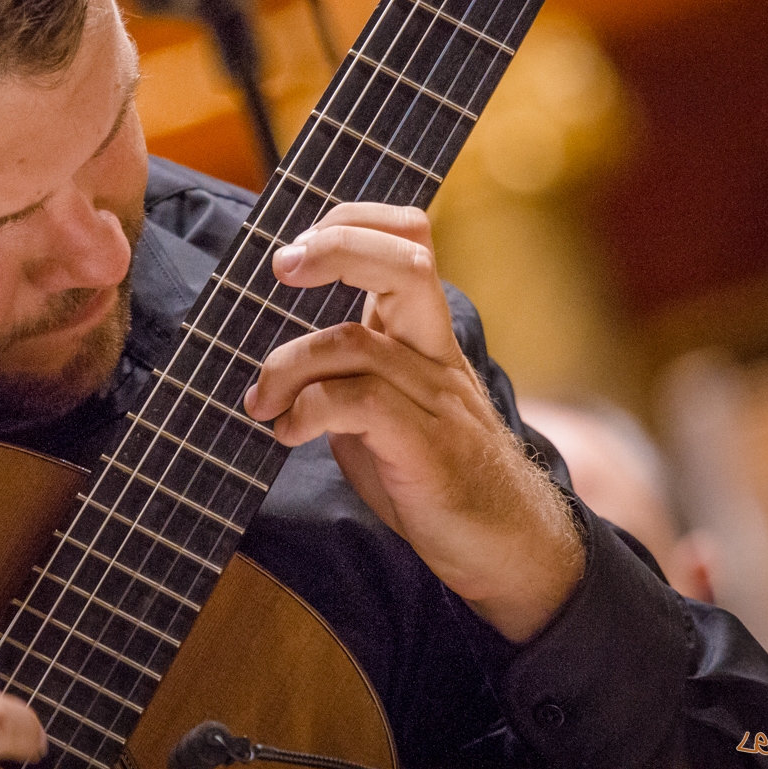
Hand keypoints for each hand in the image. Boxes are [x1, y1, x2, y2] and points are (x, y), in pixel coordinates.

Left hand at [242, 203, 582, 641]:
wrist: (507, 549)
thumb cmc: (432, 478)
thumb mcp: (379, 411)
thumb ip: (338, 375)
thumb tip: (261, 364)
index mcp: (423, 335)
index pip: (410, 239)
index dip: (354, 219)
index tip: (296, 244)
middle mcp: (434, 354)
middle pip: (405, 261)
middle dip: (336, 247)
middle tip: (280, 267)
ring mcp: (435, 398)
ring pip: (355, 341)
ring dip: (287, 364)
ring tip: (259, 400)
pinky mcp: (426, 446)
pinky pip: (357, 403)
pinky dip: (305, 410)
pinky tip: (284, 434)